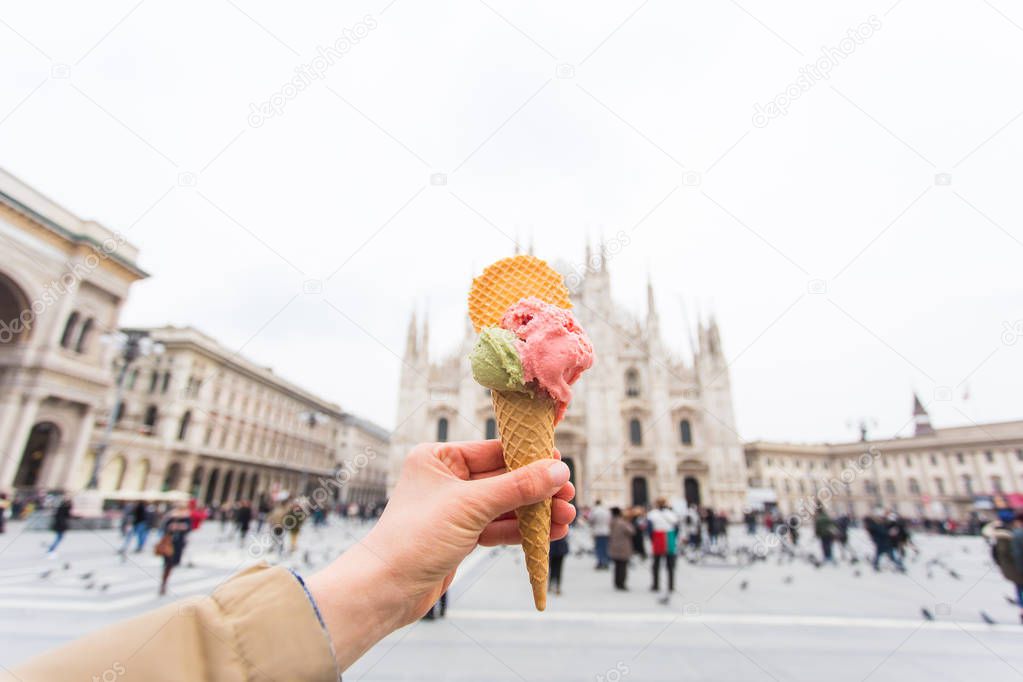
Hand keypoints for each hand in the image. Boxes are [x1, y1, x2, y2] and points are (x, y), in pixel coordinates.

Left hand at [307, 440, 574, 669]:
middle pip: (503, 478)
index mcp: (439, 458)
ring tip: (567, 517)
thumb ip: (517, 487)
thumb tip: (558, 469)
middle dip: (537, 489)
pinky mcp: (460, 537)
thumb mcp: (471, 506)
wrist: (385, 589)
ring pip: (504, 505)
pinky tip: (549, 532)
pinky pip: (498, 528)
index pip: (494, 450)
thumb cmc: (416, 537)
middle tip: (569, 495)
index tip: (561, 464)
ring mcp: (454, 509)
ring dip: (535, 512)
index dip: (529, 458)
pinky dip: (522, 530)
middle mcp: (446, 479)